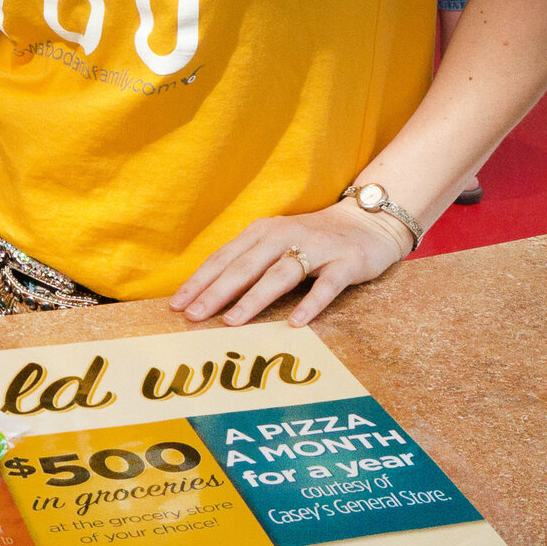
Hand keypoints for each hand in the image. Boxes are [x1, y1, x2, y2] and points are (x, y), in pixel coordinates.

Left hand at [169, 201, 408, 327]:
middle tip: (193, 316)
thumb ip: (247, 262)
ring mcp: (316, 248)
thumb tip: (207, 294)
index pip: (224, 258)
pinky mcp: (345, 262)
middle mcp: (285, 235)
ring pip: (280, 275)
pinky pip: (327, 286)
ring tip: (232, 322)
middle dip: (216, 292)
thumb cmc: (313, 240)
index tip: (177, 305)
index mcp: (262, 232)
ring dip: (254, 298)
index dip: (200, 281)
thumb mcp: (276, 244)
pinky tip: (295, 323)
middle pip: (245, 266)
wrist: (369, 222)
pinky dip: (311, 304)